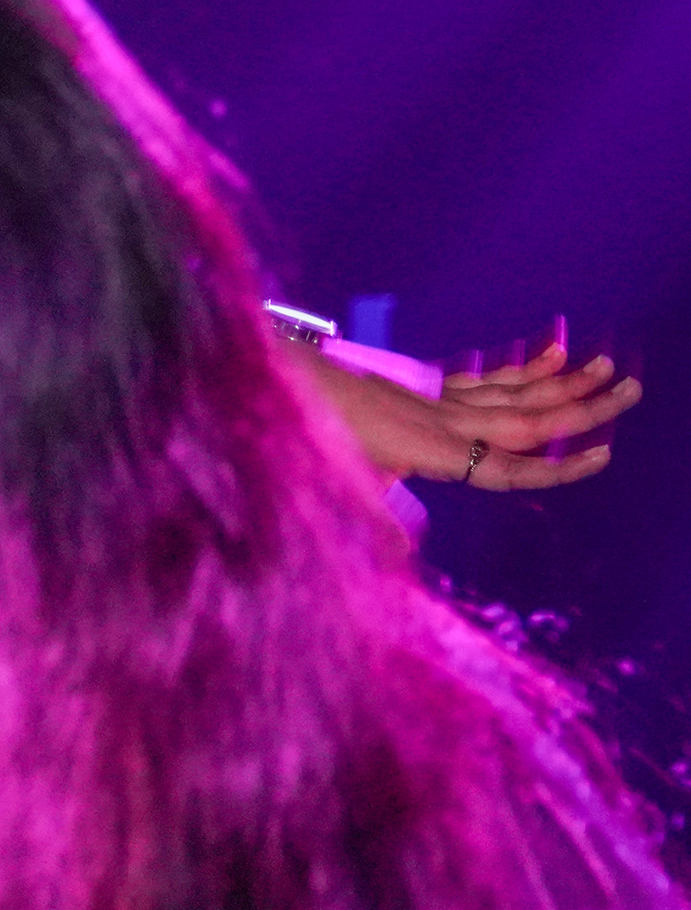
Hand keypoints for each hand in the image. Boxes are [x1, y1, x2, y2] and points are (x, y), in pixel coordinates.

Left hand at [295, 324, 635, 491]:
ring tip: (609, 367)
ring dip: (564, 380)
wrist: (277, 384)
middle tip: (632, 389)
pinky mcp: (424, 388)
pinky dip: (524, 366)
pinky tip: (555, 351)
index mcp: (431, 449)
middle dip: (582, 406)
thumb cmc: (306, 437)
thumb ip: (376, 520)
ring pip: (514, 391)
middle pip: (527, 416)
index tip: (601, 457)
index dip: (556, 467)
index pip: (508, 466)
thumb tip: (404, 558)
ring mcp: (436, 400)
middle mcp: (443, 419)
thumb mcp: (337, 482)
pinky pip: (486, 378)